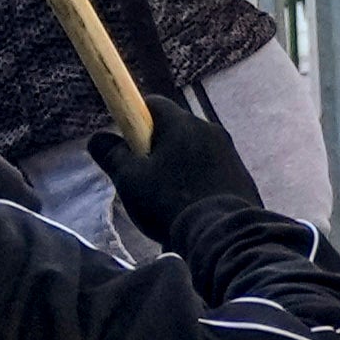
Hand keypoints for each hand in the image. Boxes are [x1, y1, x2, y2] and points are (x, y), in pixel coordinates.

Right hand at [110, 91, 287, 261]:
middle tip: (144, 178)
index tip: (126, 141)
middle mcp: (209, 130)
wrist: (221, 235)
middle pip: (175, 130)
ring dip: (179, 168)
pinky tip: (191, 209)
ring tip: (168, 201)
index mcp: (181, 124)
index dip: (134, 118)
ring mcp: (229, 153)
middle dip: (157, 148)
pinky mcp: (242, 176)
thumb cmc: (170, 203)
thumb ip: (112, 156)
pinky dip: (199, 184)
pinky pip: (213, 172)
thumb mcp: (130, 181)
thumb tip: (97, 139)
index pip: (153, 104)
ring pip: (194, 152)